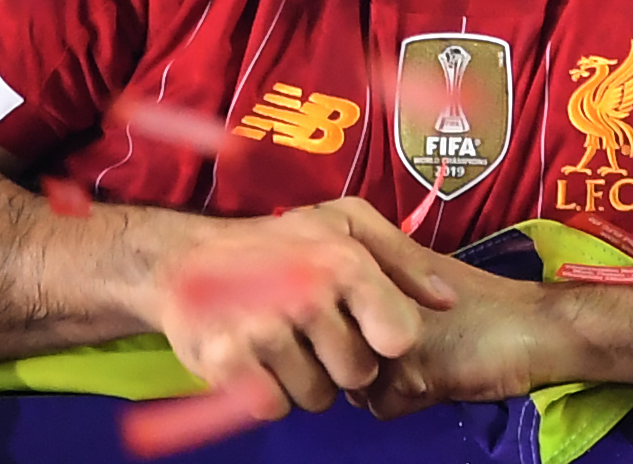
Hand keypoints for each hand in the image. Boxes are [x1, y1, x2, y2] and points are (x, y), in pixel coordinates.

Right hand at [137, 195, 476, 414]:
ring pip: (317, 397)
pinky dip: (269, 391)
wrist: (186, 258)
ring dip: (306, 379)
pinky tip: (259, 359)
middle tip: (315, 330)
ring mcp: (261, 330)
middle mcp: (303, 294)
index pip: (397, 337)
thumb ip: (403, 260)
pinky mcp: (224, 362)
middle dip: (343, 360)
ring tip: (286, 340)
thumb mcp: (348, 225)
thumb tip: (445, 301)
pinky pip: (274, 407)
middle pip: (358, 374)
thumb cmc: (280, 241)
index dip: (385, 338)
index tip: (365, 324)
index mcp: (342, 260)